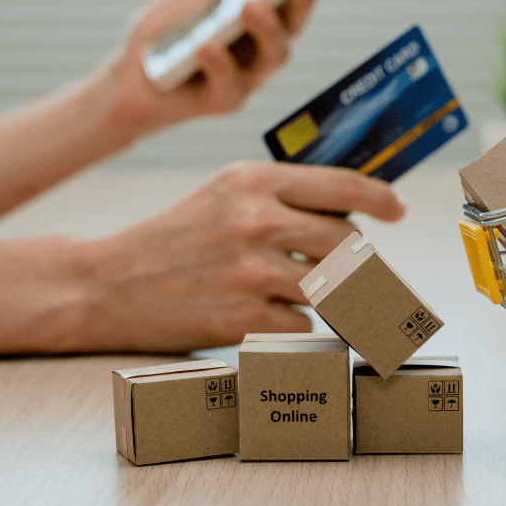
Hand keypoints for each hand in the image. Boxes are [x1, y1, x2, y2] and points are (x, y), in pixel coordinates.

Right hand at [82, 162, 404, 351]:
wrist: (109, 284)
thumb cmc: (175, 237)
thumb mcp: (223, 194)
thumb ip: (283, 196)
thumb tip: (351, 213)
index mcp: (252, 181)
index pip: (341, 185)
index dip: (379, 198)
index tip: (397, 209)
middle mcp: (255, 220)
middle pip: (347, 242)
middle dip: (356, 258)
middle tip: (345, 267)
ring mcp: (252, 271)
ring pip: (333, 286)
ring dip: (327, 293)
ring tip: (296, 289)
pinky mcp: (244, 318)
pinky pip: (305, 324)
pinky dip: (294, 322)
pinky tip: (264, 313)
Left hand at [101, 0, 337, 138]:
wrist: (127, 78)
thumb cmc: (163, 32)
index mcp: (260, 17)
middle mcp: (263, 47)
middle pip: (295, 24)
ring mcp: (249, 76)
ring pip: (275, 54)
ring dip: (266, 27)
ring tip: (251, 5)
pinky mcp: (226, 101)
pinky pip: (230, 83)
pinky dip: (217, 61)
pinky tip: (205, 44)